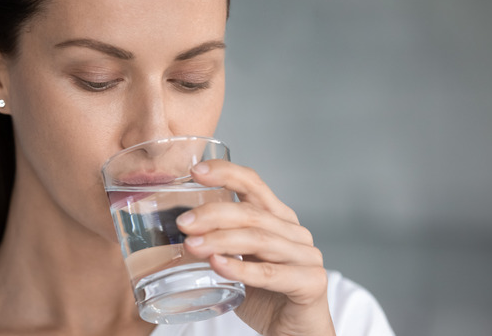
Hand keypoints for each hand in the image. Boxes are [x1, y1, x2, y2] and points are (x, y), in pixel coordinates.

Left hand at [177, 160, 334, 335]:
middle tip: (182, 223)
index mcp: (278, 218)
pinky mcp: (311, 282)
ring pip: (258, 240)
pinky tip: (217, 265)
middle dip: (213, 214)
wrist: (296, 333)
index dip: (226, 173)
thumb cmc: (265, 296)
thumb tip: (179, 229)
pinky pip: (271, 272)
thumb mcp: (239, 261)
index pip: (253, 184)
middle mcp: (295, 232)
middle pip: (251, 213)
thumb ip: (219, 242)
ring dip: (220, 240)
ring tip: (191, 245)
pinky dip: (241, 268)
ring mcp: (307, 255)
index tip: (195, 172)